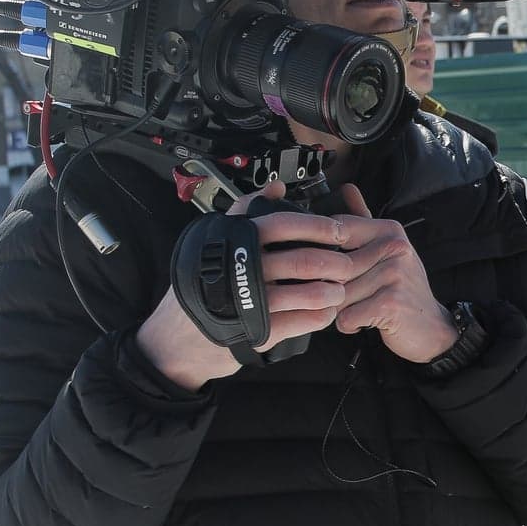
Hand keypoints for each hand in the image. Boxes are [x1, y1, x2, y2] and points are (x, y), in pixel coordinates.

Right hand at [134, 184, 361, 388]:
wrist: (178, 336)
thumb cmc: (201, 283)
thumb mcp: (214, 240)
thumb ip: (246, 212)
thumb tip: (277, 189)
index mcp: (238, 241)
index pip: (285, 225)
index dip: (319, 226)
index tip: (339, 231)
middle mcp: (246, 268)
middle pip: (304, 260)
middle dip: (336, 263)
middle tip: (348, 264)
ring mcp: (253, 301)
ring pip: (309, 293)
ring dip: (333, 292)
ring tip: (339, 290)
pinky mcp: (260, 330)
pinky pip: (303, 321)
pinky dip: (320, 316)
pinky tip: (326, 312)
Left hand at [330, 183, 457, 363]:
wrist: (431, 328)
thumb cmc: (403, 289)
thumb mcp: (387, 250)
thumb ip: (364, 220)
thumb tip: (347, 188)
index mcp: (389, 232)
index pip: (337, 229)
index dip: (323, 250)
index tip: (330, 265)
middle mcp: (394, 249)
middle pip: (333, 267)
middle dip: (333, 286)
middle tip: (352, 294)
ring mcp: (394, 275)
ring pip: (337, 294)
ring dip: (341, 308)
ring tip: (362, 307)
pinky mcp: (390, 303)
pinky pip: (346, 316)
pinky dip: (350, 325)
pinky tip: (366, 320)